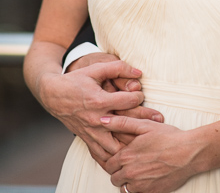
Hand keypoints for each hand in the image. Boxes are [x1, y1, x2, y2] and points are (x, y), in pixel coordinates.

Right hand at [39, 60, 161, 168]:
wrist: (54, 95)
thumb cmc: (76, 80)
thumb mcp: (96, 69)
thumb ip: (118, 68)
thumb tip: (139, 72)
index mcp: (99, 101)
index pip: (127, 101)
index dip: (138, 96)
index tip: (141, 94)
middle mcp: (96, 120)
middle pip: (125, 127)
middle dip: (144, 123)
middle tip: (159, 121)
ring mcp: (91, 132)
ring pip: (114, 147)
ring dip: (130, 145)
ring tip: (146, 142)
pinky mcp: (87, 139)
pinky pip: (101, 155)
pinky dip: (113, 158)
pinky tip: (125, 158)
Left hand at [101, 116, 195, 192]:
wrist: (188, 153)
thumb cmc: (169, 138)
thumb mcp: (145, 125)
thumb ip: (122, 122)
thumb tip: (103, 120)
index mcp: (126, 156)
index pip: (108, 164)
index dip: (112, 160)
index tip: (119, 157)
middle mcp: (130, 173)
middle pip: (114, 177)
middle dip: (118, 171)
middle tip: (129, 163)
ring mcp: (140, 185)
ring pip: (124, 188)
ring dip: (127, 181)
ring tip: (138, 170)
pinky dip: (138, 187)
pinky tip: (146, 177)